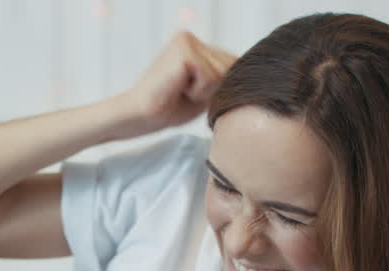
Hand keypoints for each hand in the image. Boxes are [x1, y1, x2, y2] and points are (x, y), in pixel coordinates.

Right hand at [114, 30, 237, 136]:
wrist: (139, 116)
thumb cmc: (168, 108)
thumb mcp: (204, 90)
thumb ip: (222, 77)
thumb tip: (249, 71)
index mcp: (194, 45)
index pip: (231, 64)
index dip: (217, 87)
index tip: (188, 93)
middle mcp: (190, 37)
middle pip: (230, 67)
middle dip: (212, 89)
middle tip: (182, 93)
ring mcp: (187, 41)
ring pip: (222, 73)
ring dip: (204, 91)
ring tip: (179, 91)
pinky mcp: (184, 51)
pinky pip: (211, 78)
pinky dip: (198, 91)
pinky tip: (177, 89)